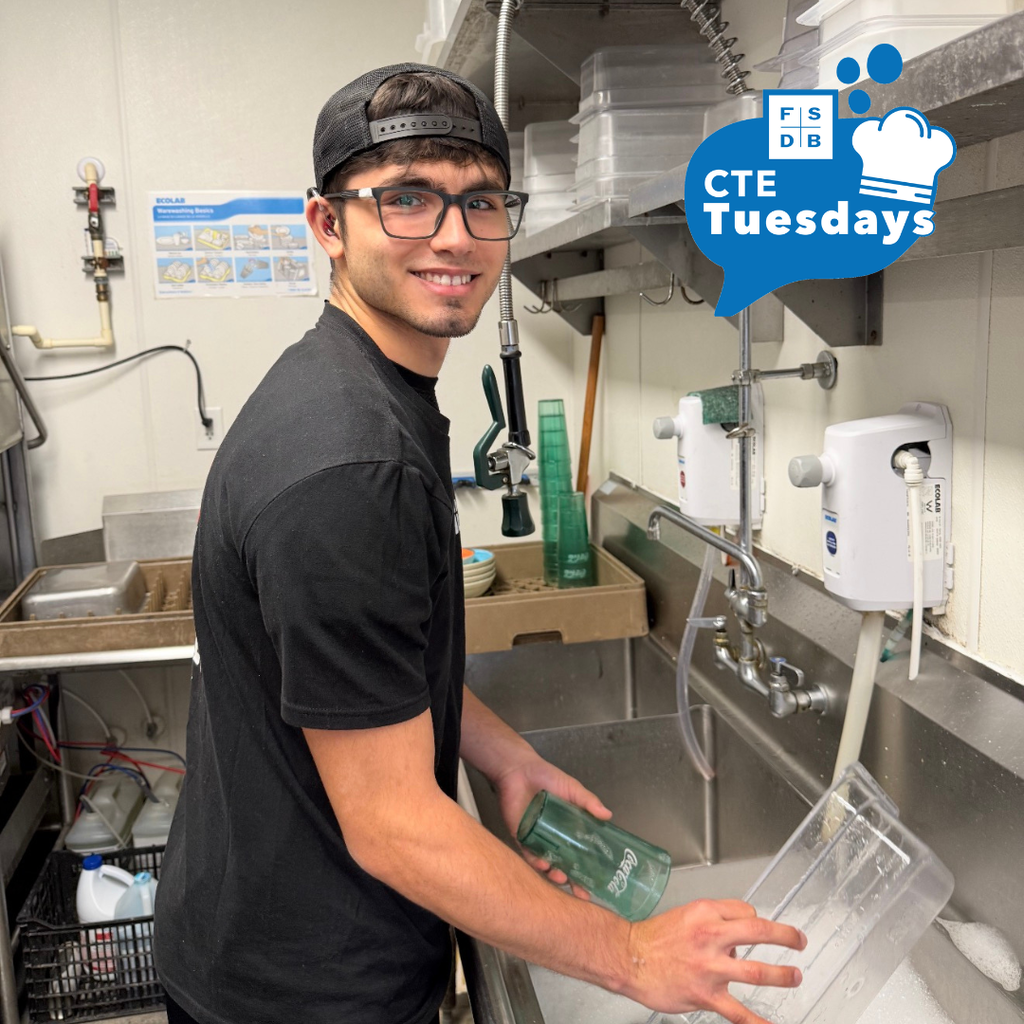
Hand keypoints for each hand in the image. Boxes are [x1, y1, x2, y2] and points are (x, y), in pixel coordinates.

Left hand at [492, 754, 611, 896]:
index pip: (582, 853)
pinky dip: (535, 862)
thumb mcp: (572, 788)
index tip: (599, 885)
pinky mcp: (521, 837)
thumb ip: (588, 802)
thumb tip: (608, 815)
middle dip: (573, 881)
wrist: (518, 769)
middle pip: (565, 865)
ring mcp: (538, 839)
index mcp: (569, 828)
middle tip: (581, 892)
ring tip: (560, 876)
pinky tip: (543, 864)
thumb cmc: (547, 777)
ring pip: (548, 864)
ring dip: (554, 874)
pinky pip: (528, 855)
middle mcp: (555, 838)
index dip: (590, 869)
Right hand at [626, 898, 805, 1023]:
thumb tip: (737, 939)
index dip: (756, 920)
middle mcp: (710, 937)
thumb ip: (713, 921)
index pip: (745, 912)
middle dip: (786, 936)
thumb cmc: (654, 937)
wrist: (629, 958)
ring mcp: (709, 968)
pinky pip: (738, 1013)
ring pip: (755, 972)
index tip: (762, 929)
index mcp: (705, 913)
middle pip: (759, 932)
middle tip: (799, 940)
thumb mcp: (685, 914)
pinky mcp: (705, 995)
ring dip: (781, 975)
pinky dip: (759, 1023)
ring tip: (794, 976)